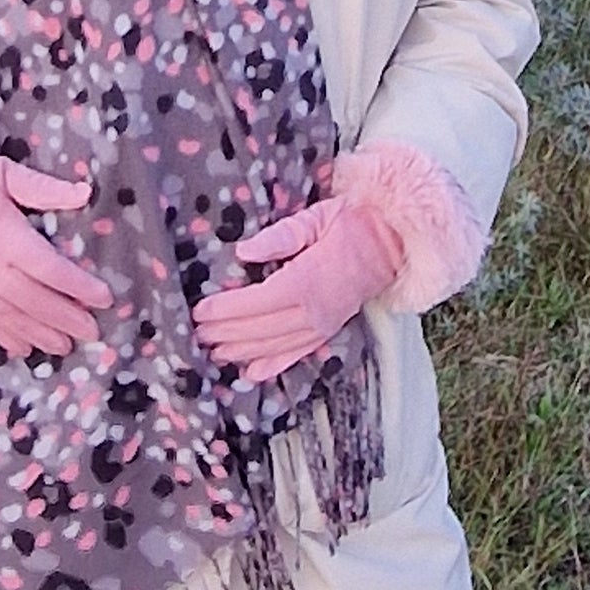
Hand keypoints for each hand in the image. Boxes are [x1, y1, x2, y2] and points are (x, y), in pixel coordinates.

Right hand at [0, 149, 111, 357]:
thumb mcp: (5, 172)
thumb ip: (45, 188)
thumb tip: (85, 193)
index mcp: (7, 236)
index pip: (51, 270)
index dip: (79, 287)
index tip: (104, 298)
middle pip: (36, 300)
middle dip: (66, 318)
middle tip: (91, 332)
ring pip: (11, 316)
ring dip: (39, 334)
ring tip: (63, 347)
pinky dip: (3, 336)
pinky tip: (21, 348)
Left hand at [190, 197, 400, 381]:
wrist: (394, 241)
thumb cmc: (352, 222)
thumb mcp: (316, 217)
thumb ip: (279, 236)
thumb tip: (243, 251)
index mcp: (308, 280)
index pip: (257, 301)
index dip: (226, 309)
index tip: (200, 311)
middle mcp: (314, 310)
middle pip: (260, 328)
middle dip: (225, 332)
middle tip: (195, 333)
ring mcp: (323, 324)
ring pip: (275, 345)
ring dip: (242, 351)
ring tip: (214, 352)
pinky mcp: (330, 330)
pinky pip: (298, 354)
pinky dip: (275, 365)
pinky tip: (253, 372)